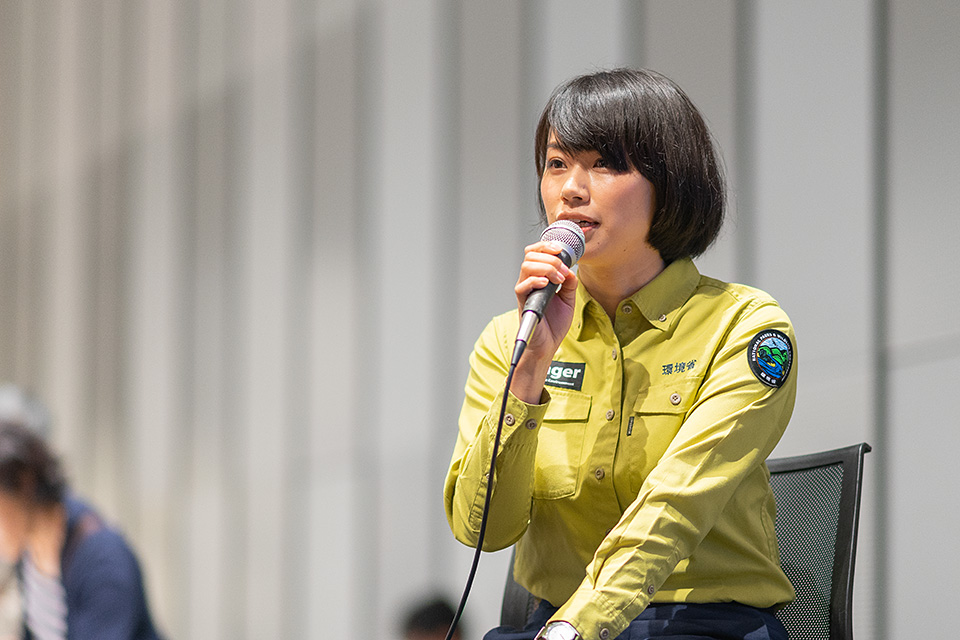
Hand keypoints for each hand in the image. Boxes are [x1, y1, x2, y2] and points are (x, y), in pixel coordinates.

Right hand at [511, 240, 577, 401]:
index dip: (546, 246)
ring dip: (546, 268)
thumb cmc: (554, 324)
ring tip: (559, 279)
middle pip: (530, 256)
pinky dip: (535, 281)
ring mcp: (525, 292)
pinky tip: (547, 284)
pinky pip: (522, 287)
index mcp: (539, 278)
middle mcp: (529, 282)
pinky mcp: (523, 304)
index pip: (536, 253)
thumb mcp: (568, 299)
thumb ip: (570, 283)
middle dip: (549, 257)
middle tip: (563, 269)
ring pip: (526, 267)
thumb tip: (572, 269)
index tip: (561, 249)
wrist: (548, 345)